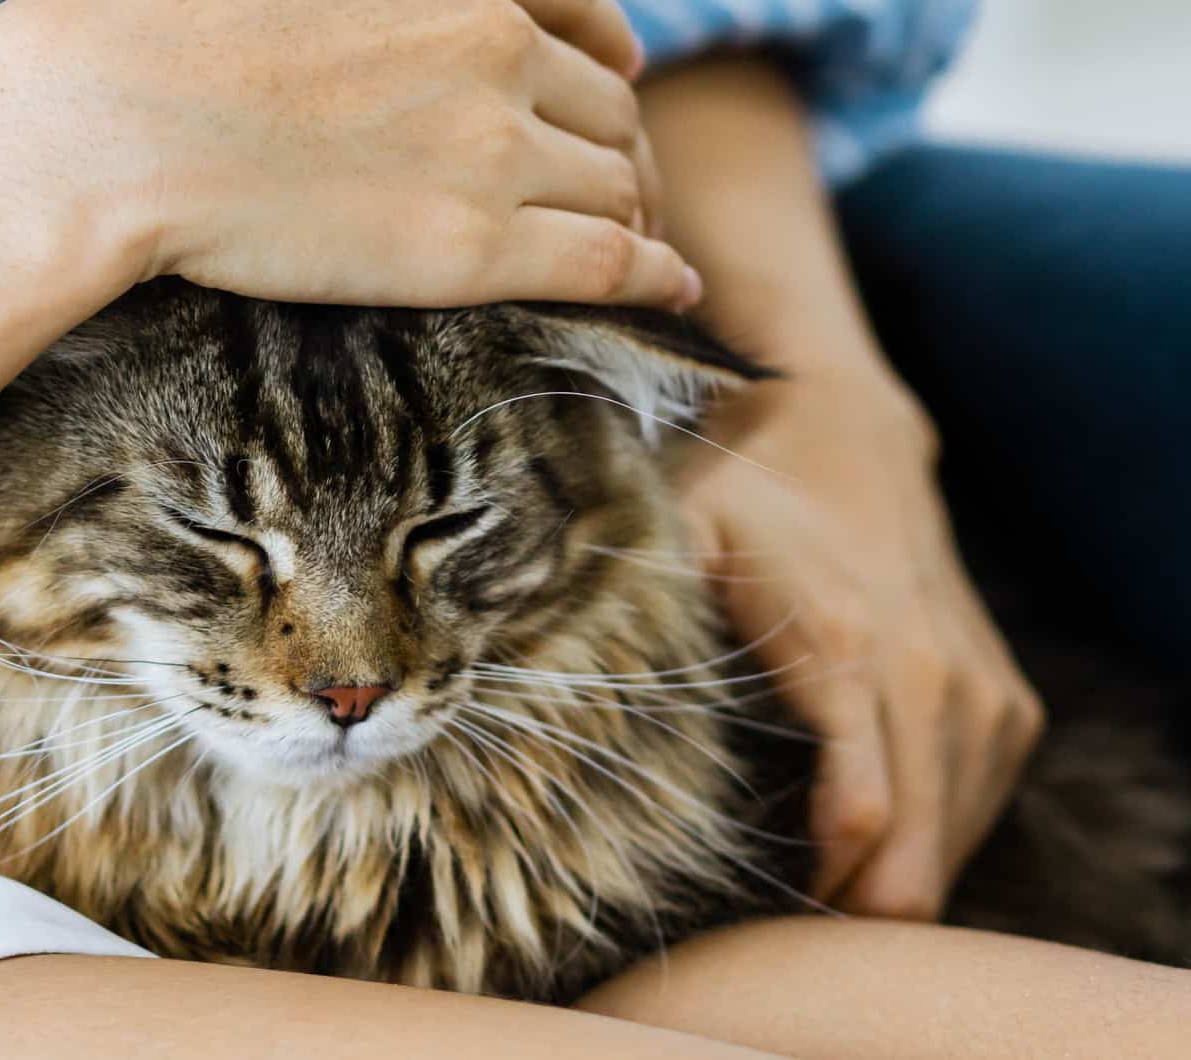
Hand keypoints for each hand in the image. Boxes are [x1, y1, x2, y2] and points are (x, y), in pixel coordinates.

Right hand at [0, 0, 692, 308]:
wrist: (110, 123)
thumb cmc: (151, 33)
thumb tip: (381, 26)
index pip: (581, 17)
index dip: (608, 60)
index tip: (613, 82)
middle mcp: (492, 46)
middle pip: (606, 108)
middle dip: (618, 145)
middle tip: (616, 185)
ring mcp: (491, 146)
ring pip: (616, 182)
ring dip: (634, 210)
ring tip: (636, 242)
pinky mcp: (474, 245)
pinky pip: (608, 258)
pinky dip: (654, 270)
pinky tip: (673, 284)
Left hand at [677, 372, 1044, 917]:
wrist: (836, 415)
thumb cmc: (735, 481)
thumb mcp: (670, 531)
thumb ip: (643, 619)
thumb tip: (567, 708)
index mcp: (843, 645)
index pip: (862, 813)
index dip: (821, 888)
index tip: (767, 915)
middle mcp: (925, 669)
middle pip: (920, 848)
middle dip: (861, 908)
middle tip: (795, 928)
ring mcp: (973, 679)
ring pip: (958, 830)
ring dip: (902, 875)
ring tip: (831, 891)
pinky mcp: (996, 684)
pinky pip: (983, 792)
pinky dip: (940, 830)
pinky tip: (887, 835)